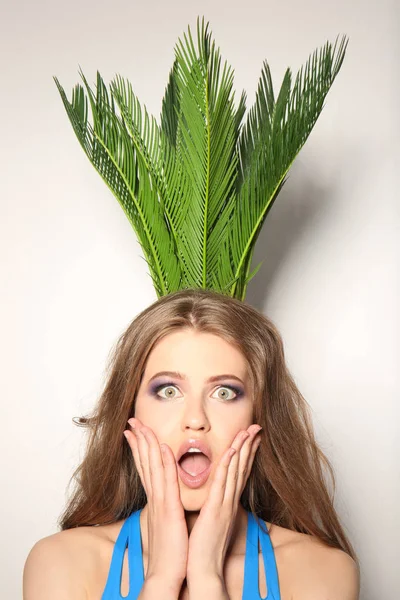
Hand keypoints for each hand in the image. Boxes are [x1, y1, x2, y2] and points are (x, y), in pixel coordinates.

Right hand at [124, 418, 187, 592]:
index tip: (132, 432)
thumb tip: (163, 497)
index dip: (138, 448)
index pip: (145, 467)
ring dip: (147, 444)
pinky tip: (163, 447)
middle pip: (144, 462)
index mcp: (155, 500)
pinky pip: (168, 482)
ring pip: (153, 467)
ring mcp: (161, 502)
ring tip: (141, 426)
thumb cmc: (169, 551)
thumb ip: (163, 506)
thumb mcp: (166, 522)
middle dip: (138, 440)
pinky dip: (165, 463)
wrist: (167, 575)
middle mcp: (155, 497)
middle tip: (132, 421)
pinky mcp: (170, 510)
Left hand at [186, 424, 261, 580]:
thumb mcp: (213, 522)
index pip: (240, 473)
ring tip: (248, 431)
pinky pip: (223, 484)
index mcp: (228, 503)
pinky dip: (228, 466)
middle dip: (249, 446)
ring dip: (242, 449)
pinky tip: (231, 451)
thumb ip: (215, 506)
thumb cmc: (204, 547)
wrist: (204, 570)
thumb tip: (214, 496)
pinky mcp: (216, 510)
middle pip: (242, 468)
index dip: (247, 453)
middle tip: (256, 427)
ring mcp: (225, 504)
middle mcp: (230, 501)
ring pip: (235, 471)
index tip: (252, 437)